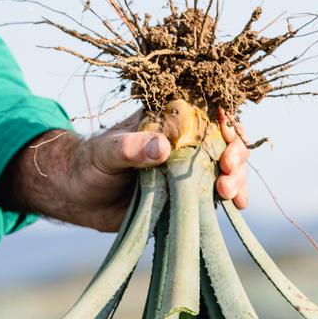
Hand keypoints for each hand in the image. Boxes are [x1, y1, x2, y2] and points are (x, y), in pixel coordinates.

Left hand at [0, 107, 248, 232]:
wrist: (78, 198)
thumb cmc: (90, 164)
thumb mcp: (106, 152)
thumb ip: (130, 148)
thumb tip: (161, 147)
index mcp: (168, 122)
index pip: (208, 113)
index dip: (226, 122)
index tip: (227, 138)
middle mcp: (183, 144)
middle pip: (225, 142)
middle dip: (235, 154)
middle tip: (227, 171)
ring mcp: (187, 171)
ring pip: (226, 168)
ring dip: (236, 178)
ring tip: (229, 192)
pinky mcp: (186, 196)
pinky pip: (215, 195)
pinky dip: (231, 198)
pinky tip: (238, 205)